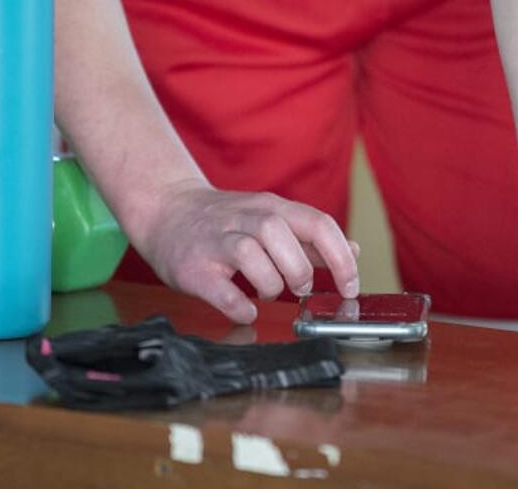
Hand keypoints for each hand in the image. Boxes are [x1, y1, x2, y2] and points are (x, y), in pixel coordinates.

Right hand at [130, 181, 360, 323]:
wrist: (165, 210)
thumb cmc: (223, 221)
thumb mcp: (270, 217)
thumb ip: (309, 237)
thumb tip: (353, 251)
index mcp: (270, 208)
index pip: (317, 224)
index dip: (340, 258)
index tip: (349, 287)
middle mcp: (244, 219)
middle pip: (281, 234)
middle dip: (299, 270)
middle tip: (299, 287)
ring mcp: (216, 242)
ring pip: (251, 254)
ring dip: (270, 283)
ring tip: (268, 292)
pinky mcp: (194, 268)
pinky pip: (220, 289)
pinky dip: (239, 306)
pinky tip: (246, 309)